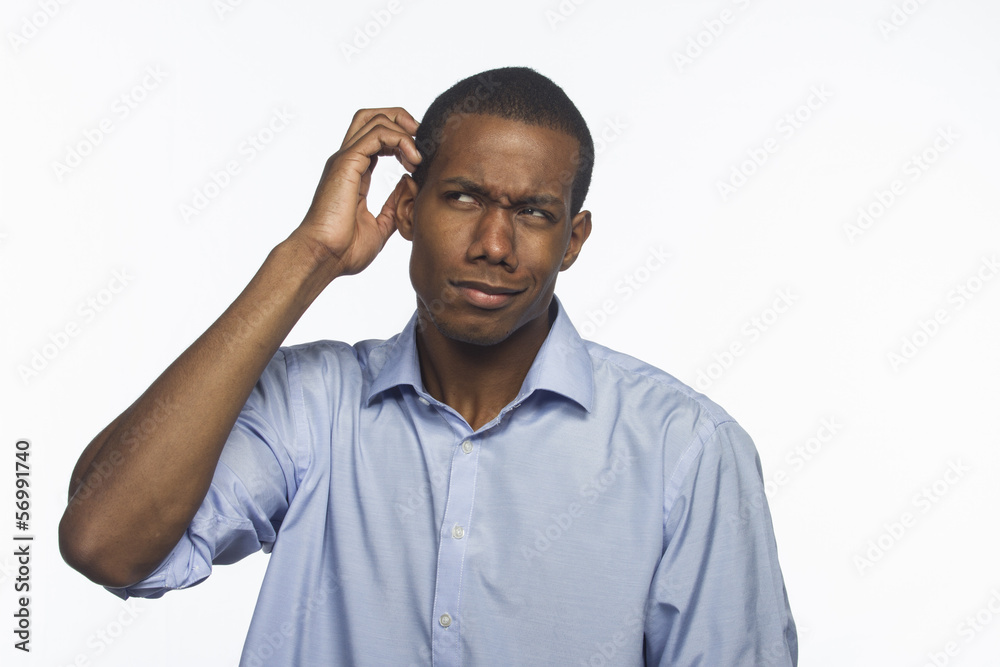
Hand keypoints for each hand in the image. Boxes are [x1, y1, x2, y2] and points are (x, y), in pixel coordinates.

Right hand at [295, 107, 421, 275]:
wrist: (323, 258)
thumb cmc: (344, 250)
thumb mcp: (380, 227)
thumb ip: (393, 207)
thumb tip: (408, 189)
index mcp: (354, 173)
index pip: (376, 138)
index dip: (401, 139)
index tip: (419, 159)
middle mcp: (348, 161)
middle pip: (372, 117)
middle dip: (401, 119)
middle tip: (422, 139)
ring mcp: (345, 160)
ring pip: (374, 119)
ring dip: (404, 131)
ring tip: (418, 156)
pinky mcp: (347, 163)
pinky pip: (377, 134)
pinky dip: (400, 140)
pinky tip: (412, 162)